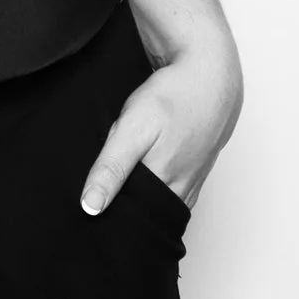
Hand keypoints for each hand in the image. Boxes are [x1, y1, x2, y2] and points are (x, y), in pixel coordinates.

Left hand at [79, 38, 242, 214]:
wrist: (210, 76)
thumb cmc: (172, 98)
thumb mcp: (133, 128)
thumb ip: (111, 167)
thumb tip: (91, 207)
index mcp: (161, 183)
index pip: (130, 220)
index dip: (108, 223)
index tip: (88, 222)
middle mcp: (180, 189)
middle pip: (146, 216)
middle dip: (123, 216)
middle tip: (97, 210)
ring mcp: (191, 181)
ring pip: (160, 206)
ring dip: (140, 204)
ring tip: (117, 196)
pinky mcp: (196, 171)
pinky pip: (174, 194)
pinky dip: (157, 194)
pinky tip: (143, 182)